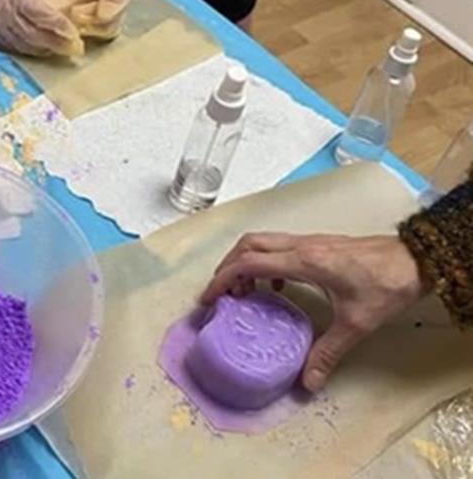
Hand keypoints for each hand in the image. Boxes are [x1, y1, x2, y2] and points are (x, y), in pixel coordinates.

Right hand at [0, 0, 84, 56]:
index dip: (61, 26)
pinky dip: (30, 51)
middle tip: (74, 48)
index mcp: (17, 1)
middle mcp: (11, 21)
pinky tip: (38, 51)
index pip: (44, 17)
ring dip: (45, 50)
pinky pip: (15, 49)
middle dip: (58, 44)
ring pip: (28, 46)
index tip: (75, 33)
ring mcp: (2, 32)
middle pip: (39, 37)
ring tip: (60, 51)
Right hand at [201, 233, 425, 391]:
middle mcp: (301, 246)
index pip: (248, 263)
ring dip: (245, 262)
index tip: (208, 299)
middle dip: (228, 267)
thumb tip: (308, 383)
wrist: (416, 260)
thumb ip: (327, 352)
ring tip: (244, 292)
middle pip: (248, 245)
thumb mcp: (356, 324)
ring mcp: (310, 241)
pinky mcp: (319, 244)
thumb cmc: (387, 285)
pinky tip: (277, 286)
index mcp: (303, 261)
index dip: (222, 280)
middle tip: (222, 294)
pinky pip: (279, 246)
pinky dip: (266, 262)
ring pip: (262, 242)